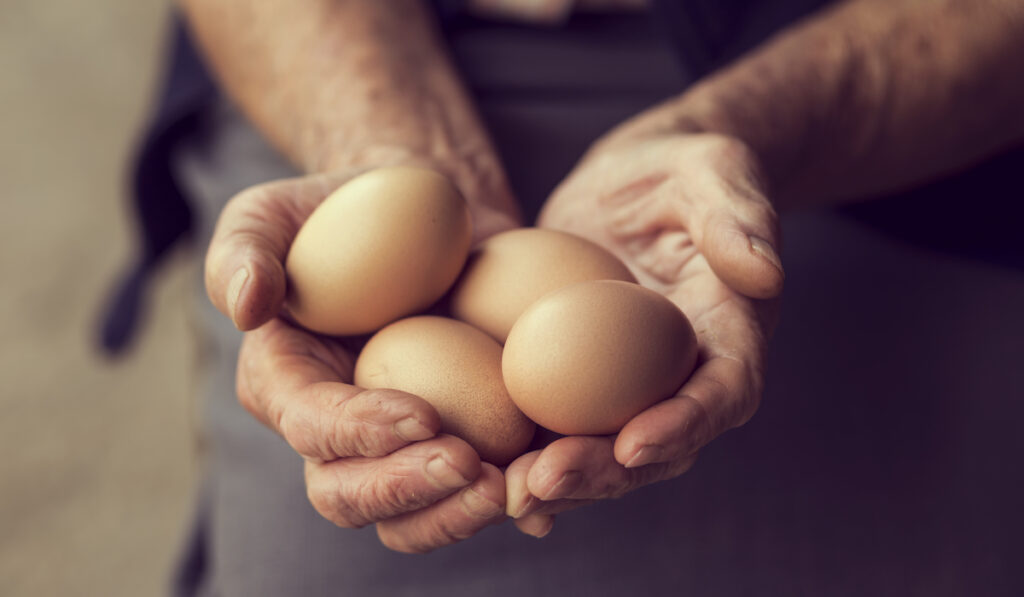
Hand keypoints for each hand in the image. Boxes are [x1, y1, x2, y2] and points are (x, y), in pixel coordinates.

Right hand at [205, 168, 518, 551]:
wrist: (426, 211)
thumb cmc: (342, 207)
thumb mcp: (275, 210)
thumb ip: (244, 248)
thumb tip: (247, 306)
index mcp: (286, 384)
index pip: (310, 426)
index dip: (358, 433)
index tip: (422, 415)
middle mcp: (335, 432)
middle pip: (351, 496)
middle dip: (407, 492)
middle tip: (471, 466)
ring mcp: (398, 444)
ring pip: (413, 515)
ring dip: (460, 514)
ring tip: (516, 487)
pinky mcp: (458, 436)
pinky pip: (475, 489)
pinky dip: (511, 500)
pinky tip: (546, 493)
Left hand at [505, 133, 783, 536]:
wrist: (633, 181)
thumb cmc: (683, 169)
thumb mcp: (715, 171)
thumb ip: (738, 216)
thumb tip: (764, 273)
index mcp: (729, 335)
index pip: (723, 393)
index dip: (684, 425)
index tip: (634, 443)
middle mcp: (683, 376)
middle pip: (656, 444)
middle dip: (604, 473)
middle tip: (544, 481)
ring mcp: (629, 386)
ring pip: (603, 452)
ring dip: (559, 480)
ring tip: (504, 492)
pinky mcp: (579, 380)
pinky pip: (558, 427)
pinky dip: (526, 456)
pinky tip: (483, 475)